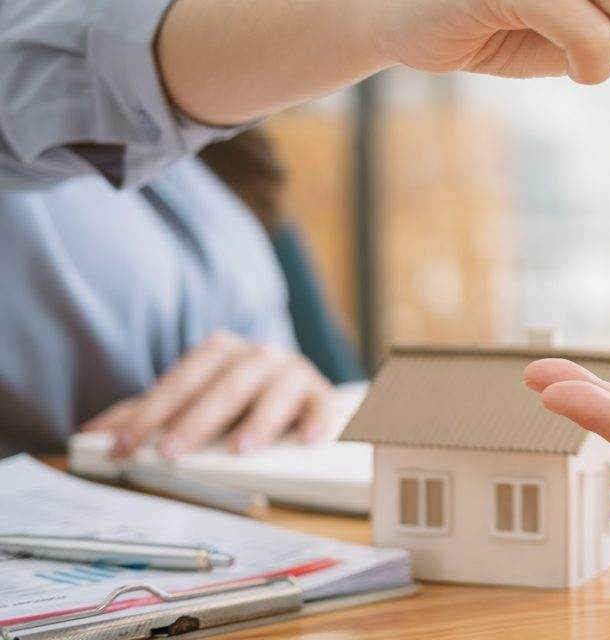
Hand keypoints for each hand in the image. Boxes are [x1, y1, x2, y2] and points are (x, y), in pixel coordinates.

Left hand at [80, 331, 336, 458]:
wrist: (289, 387)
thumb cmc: (230, 399)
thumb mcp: (185, 402)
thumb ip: (143, 415)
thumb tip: (91, 432)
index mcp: (220, 352)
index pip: (181, 380)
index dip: (152, 413)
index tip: (126, 446)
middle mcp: (258, 355)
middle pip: (226, 385)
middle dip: (196, 419)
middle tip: (172, 451)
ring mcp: (292, 372)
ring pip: (276, 391)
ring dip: (259, 420)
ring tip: (240, 449)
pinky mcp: (321, 394)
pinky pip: (323, 404)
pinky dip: (318, 420)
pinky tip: (308, 440)